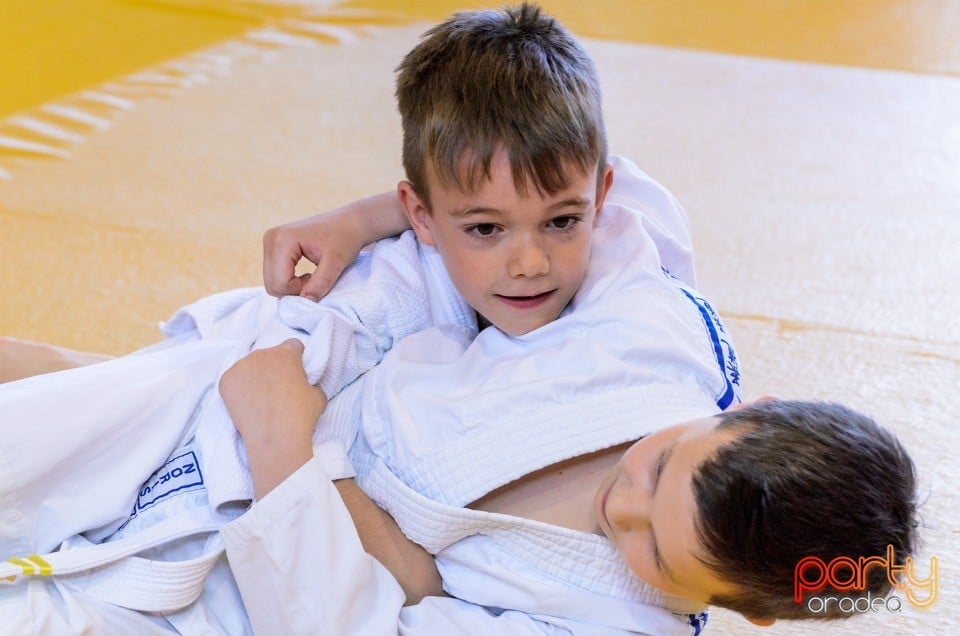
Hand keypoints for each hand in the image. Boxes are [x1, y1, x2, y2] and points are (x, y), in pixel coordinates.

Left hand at [219, 339, 327, 496]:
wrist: (275, 438)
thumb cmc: (301, 416)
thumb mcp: (319, 395)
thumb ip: (311, 382)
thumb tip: (305, 384)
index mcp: (286, 353)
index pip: (292, 346)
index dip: (296, 359)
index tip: (295, 373)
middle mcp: (261, 354)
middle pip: (268, 356)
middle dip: (273, 369)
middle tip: (277, 390)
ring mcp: (240, 366)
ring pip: (249, 367)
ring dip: (254, 377)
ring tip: (260, 399)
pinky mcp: (225, 381)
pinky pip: (233, 380)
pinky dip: (238, 390)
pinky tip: (247, 404)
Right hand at [262, 191, 411, 300]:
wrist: (350, 222)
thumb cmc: (346, 239)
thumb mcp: (336, 263)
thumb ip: (320, 283)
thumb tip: (305, 301)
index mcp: (282, 240)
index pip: (279, 282)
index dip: (299, 290)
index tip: (319, 282)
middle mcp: (270, 239)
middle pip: (271, 284)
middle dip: (294, 290)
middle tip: (316, 282)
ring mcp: (270, 242)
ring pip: (272, 282)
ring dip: (292, 287)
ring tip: (313, 278)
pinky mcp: (274, 247)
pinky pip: (275, 275)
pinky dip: (290, 281)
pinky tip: (307, 274)